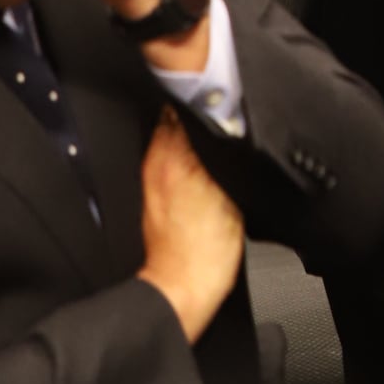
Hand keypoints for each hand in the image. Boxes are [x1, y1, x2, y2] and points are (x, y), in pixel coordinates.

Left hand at [136, 108, 244, 343]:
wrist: (183, 287)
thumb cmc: (207, 252)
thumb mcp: (231, 195)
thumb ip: (227, 154)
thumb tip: (228, 124)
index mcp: (176, 158)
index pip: (183, 106)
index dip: (204, 96)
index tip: (219, 95)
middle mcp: (157, 163)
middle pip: (172, 117)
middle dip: (194, 111)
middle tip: (218, 112)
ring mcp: (151, 178)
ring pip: (167, 136)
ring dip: (186, 131)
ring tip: (211, 136)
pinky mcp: (152, 193)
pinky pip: (165, 158)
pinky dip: (181, 153)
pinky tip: (200, 163)